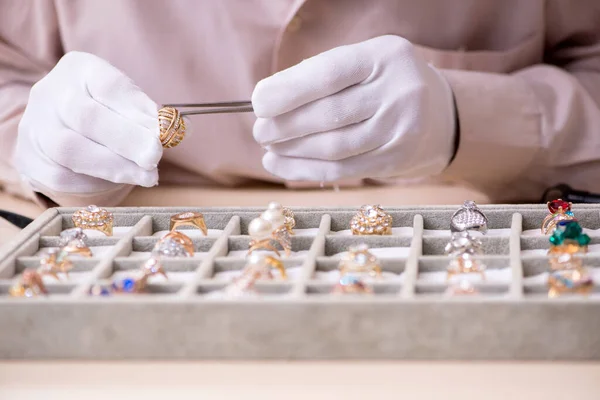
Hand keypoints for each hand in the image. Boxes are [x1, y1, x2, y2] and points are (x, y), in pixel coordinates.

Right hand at [15, 51, 161, 204]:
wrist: (61, 127)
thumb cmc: (106, 111)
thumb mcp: (126, 103)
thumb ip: (145, 115)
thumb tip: (172, 130)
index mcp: (80, 69)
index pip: (108, 85)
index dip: (137, 109)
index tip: (164, 130)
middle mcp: (51, 93)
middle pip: (85, 116)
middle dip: (127, 139)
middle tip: (156, 155)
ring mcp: (36, 125)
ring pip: (70, 148)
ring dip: (116, 166)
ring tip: (148, 175)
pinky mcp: (31, 157)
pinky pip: (61, 175)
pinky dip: (96, 180)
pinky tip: (124, 179)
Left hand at [252, 35, 455, 181]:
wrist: (440, 115)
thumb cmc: (384, 83)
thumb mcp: (362, 63)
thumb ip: (319, 75)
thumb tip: (267, 100)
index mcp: (385, 56)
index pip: (330, 74)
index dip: (289, 91)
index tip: (259, 103)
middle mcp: (399, 92)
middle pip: (330, 115)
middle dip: (285, 126)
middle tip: (260, 130)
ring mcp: (401, 130)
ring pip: (334, 148)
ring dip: (292, 151)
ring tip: (268, 147)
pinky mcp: (396, 160)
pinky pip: (342, 171)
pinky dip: (306, 170)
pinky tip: (283, 164)